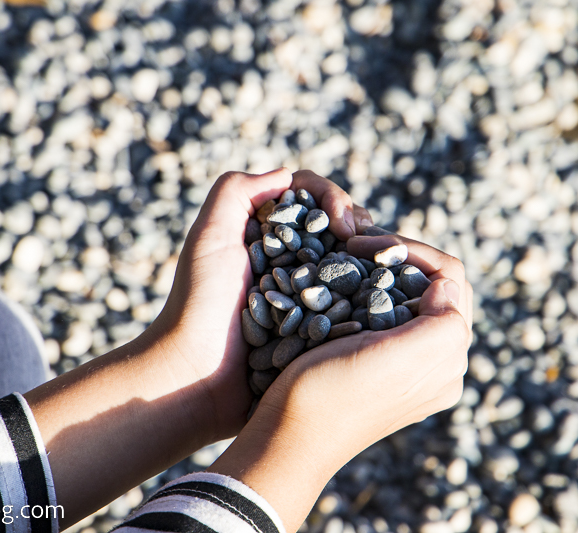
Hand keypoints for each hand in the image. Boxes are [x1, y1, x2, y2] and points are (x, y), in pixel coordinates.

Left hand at [149, 168, 377, 440]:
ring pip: (347, 263)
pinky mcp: (314, 328)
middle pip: (333, 227)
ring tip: (379, 267)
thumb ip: (236, 191)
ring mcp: (302, 294)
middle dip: (357, 226)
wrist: (198, 376)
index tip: (343, 224)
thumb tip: (286, 176)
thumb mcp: (209, 235)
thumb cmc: (200, 304)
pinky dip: (365, 295)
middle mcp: (284, 259)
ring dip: (366, 259)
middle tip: (365, 244)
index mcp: (261, 233)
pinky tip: (378, 297)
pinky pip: (348, 304)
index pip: (308, 196)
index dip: (331, 199)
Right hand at [209, 195, 472, 531]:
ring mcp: (406, 367)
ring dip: (383, 276)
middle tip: (355, 249)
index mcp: (448, 359)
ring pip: (409, 300)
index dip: (411, 251)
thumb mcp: (397, 356)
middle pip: (433, 288)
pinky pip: (387, 317)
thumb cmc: (336, 394)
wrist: (290, 434)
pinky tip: (343, 293)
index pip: (450, 279)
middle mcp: (435, 364)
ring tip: (348, 265)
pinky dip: (369, 295)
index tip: (363, 245)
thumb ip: (441, 322)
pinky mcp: (377, 367)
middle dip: (399, 260)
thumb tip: (446, 286)